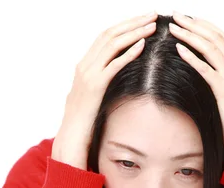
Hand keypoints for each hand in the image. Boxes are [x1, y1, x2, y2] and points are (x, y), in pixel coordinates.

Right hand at [52, 11, 157, 166]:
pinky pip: (114, 64)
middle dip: (132, 23)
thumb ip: (101, 82)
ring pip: (112, 45)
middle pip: (110, 35)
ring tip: (152, 26)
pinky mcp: (95, 86)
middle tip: (152, 15)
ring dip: (134, 33)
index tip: (142, 19)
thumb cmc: (83, 120)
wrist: (71, 136)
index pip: (105, 36)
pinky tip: (142, 46)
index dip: (125, 25)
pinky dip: (128, 53)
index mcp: (84, 65)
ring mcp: (88, 74)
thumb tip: (114, 77)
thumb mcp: (92, 96)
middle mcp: (84, 65)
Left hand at [168, 11, 223, 160]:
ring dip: (190, 34)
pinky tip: (178, 48)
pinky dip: (191, 56)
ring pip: (210, 48)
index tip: (190, 20)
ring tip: (173, 27)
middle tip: (177, 16)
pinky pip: (205, 68)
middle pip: (216, 38)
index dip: (206, 27)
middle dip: (195, 24)